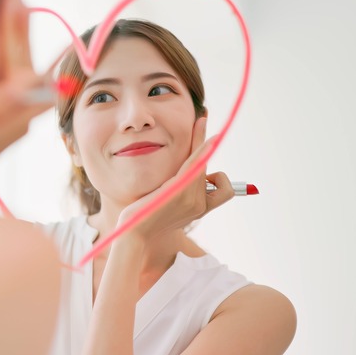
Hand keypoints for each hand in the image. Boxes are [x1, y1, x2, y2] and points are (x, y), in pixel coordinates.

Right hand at [0, 0, 55, 186]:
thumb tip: (32, 79)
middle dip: (16, 14)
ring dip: (10, 26)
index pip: (19, 52)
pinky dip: (0, 44)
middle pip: (22, 49)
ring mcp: (15, 102)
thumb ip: (3, 105)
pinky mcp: (6, 104)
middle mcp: (23, 100)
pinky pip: (6, 65)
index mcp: (17, 101)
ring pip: (15, 55)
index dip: (14, 20)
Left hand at [118, 117, 234, 242]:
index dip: (218, 172)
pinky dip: (200, 147)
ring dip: (202, 139)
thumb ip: (179, 192)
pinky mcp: (179, 191)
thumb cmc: (145, 221)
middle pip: (210, 168)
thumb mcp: (167, 206)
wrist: (134, 235)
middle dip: (206, 144)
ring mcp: (191, 199)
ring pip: (202, 163)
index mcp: (200, 209)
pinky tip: (201, 131)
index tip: (211, 153)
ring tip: (202, 118)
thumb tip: (184, 177)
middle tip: (202, 119)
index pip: (221, 187)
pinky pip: (194, 164)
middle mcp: (200, 205)